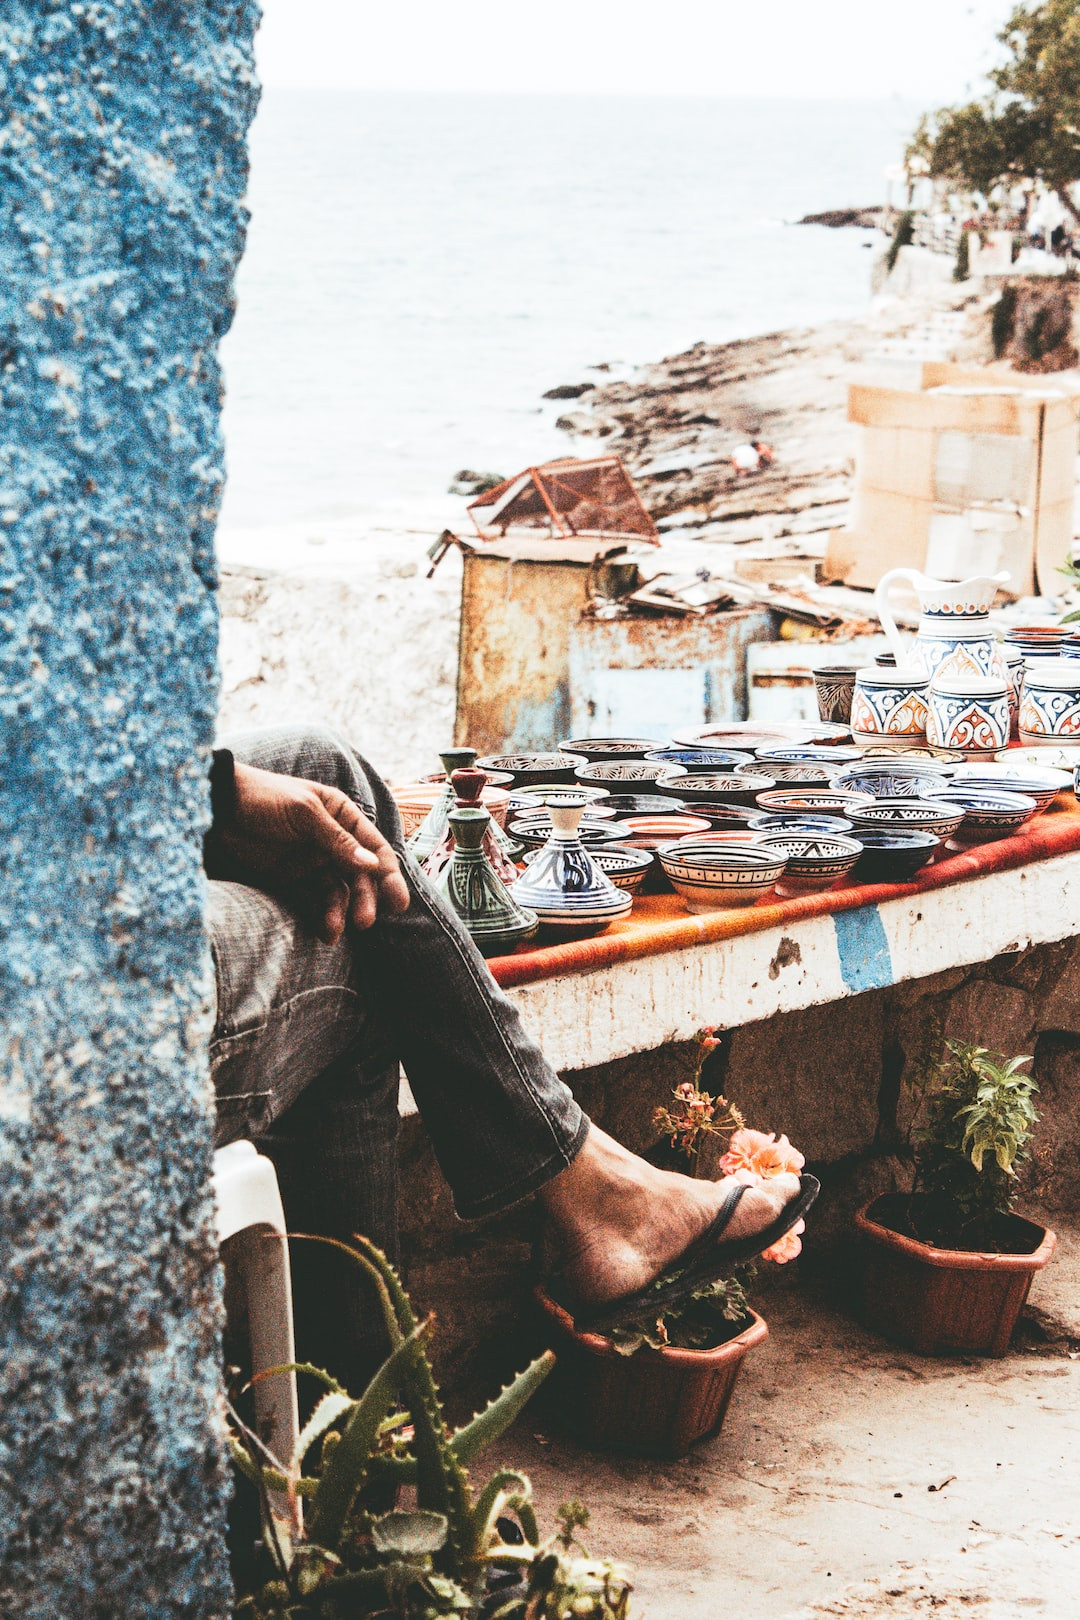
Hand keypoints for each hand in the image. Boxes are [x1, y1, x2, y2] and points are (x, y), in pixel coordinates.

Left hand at [220, 763, 410, 942]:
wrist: (218, 807)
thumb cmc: (263, 798)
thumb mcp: (303, 813)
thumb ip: (337, 840)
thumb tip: (372, 865)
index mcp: (342, 814)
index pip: (374, 847)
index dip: (389, 874)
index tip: (398, 902)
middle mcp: (334, 839)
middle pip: (361, 874)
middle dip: (366, 898)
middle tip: (366, 922)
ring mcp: (314, 859)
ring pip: (341, 890)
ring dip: (344, 911)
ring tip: (338, 931)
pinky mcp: (294, 877)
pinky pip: (316, 899)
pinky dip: (324, 915)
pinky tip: (326, 931)